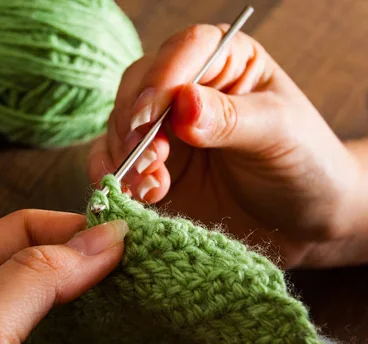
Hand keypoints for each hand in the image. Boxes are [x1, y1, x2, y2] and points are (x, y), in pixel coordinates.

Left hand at [0, 210, 126, 343]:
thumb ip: (28, 278)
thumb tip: (97, 238)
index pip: (13, 233)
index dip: (67, 227)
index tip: (118, 236)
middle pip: (41, 260)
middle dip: (87, 256)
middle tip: (135, 258)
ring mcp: (5, 343)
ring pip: (63, 295)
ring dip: (100, 288)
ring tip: (136, 285)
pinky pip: (76, 331)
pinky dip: (103, 321)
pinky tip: (123, 320)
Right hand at [88, 24, 366, 267]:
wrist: (303, 219)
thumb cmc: (305, 164)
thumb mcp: (278, 133)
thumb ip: (231, 118)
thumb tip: (183, 103)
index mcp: (226, 62)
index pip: (186, 50)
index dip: (162, 78)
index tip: (150, 116)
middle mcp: (187, 90)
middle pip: (140, 86)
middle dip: (136, 124)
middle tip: (151, 159)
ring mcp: (164, 130)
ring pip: (120, 126)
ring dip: (125, 155)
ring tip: (152, 185)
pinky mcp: (150, 166)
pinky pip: (113, 163)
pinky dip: (115, 177)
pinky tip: (140, 195)